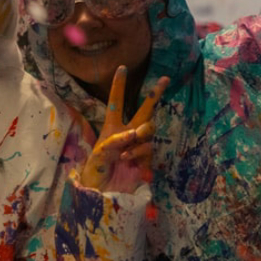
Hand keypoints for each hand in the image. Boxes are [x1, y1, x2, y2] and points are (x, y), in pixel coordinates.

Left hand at [81, 67, 169, 192]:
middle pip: (144, 110)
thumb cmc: (95, 170)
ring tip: (125, 154)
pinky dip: (140, 156)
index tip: (121, 68)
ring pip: (148, 131)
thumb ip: (117, 139)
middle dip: (154, 95)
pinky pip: (148, 150)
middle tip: (165, 78)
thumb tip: (137, 131)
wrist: (103, 192)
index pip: (116, 102)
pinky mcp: (146, 159)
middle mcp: (127, 133)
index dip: (118, 86)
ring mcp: (138, 145)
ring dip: (138, 140)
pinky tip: (131, 165)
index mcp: (111, 127)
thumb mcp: (100, 151)